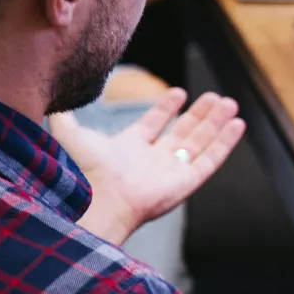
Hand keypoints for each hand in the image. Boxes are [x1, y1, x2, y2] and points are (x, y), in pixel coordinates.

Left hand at [49, 90, 245, 245]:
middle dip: (200, 114)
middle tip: (214, 97)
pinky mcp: (187, 182)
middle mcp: (153, 161)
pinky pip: (211, 159)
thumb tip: (55, 96)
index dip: (166, 108)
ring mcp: (172, 172)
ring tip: (229, 102)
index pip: (154, 125)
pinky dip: (226, 142)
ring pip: (200, 143)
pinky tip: (237, 124)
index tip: (179, 92)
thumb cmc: (82, 172)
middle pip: (183, 133)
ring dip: (215, 122)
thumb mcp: (70, 135)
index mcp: (129, 150)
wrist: (98, 201)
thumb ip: (64, 116)